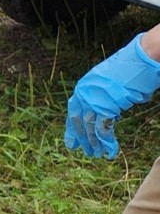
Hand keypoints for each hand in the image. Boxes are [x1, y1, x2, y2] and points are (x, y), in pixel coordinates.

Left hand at [65, 36, 159, 158]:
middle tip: (86, 152)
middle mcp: (85, 93)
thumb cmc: (129, 69)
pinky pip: (104, 127)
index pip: (73, 112)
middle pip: (79, 121)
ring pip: (90, 127)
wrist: (141, 58)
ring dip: (94, 143)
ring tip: (97, 154)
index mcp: (83, 87)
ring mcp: (95, 99)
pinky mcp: (108, 105)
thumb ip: (102, 98)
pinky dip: (106, 141)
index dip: (72, 129)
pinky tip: (109, 150)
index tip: (71, 142)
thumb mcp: (109, 83)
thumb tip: (107, 114)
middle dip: (82, 139)